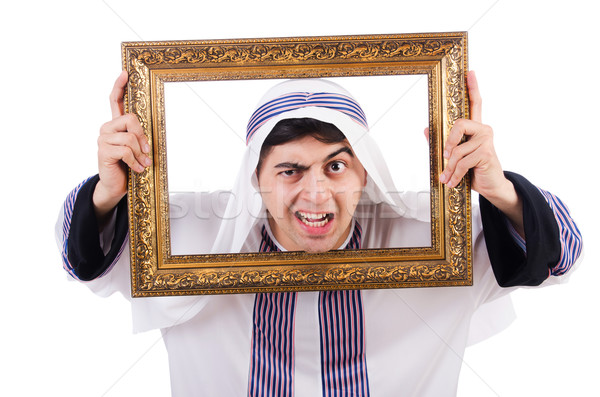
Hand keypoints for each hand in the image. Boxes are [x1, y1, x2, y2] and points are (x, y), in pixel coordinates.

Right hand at [93, 71, 151, 221]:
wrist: (116, 185)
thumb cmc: (128, 165)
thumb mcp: (137, 148)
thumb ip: (140, 136)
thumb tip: (151, 130)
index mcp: (116, 125)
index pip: (115, 100)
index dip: (119, 86)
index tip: (125, 73)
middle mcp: (107, 128)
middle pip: (130, 119)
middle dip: (143, 135)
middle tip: (147, 150)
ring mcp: (104, 139)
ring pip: (130, 138)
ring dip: (140, 153)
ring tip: (141, 163)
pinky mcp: (104, 151)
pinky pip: (126, 151)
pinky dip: (136, 161)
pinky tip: (137, 169)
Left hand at [439, 71, 523, 233]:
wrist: (490, 185)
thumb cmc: (473, 169)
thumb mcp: (454, 156)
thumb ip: (441, 142)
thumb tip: (426, 129)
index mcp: (475, 128)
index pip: (475, 103)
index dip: (473, 87)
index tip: (469, 72)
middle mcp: (483, 129)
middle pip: (459, 125)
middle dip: (447, 143)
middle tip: (444, 157)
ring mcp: (486, 140)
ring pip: (457, 150)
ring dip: (449, 167)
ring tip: (447, 177)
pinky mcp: (486, 153)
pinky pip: (462, 162)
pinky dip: (454, 174)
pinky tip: (452, 181)